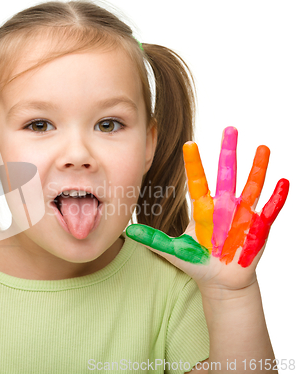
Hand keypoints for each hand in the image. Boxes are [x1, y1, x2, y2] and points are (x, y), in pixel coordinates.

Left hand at [126, 127, 288, 292]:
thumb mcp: (174, 250)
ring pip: (251, 186)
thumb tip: (128, 230)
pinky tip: (282, 182)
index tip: (188, 143)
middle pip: (226, 174)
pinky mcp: (259, 227)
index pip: (197, 180)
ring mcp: (243, 214)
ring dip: (257, 168)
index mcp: (204, 208)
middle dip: (228, 152)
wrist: (220, 280)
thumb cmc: (198, 262)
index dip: (194, 163)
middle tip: (230, 128)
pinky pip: (270, 209)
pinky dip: (276, 197)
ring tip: (263, 148)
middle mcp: (224, 206)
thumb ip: (153, 239)